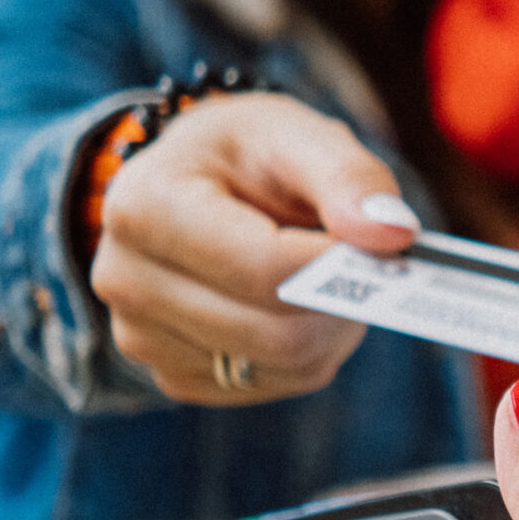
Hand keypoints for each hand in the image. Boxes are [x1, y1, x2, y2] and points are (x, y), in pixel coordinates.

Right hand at [90, 93, 415, 404]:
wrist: (197, 184)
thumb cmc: (247, 155)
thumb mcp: (298, 135)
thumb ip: (349, 178)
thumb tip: (393, 235)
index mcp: (145, 206)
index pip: (265, 268)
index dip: (340, 264)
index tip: (386, 244)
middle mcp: (125, 280)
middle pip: (276, 332)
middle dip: (342, 301)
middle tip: (366, 261)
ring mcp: (141, 337)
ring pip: (283, 365)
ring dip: (331, 327)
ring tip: (326, 273)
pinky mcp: (171, 376)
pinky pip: (271, 384)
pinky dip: (307, 352)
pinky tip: (295, 304)